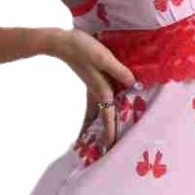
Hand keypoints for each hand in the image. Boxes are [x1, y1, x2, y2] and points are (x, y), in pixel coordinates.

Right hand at [53, 28, 136, 151]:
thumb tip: (133, 83)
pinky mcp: (91, 82)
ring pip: (97, 113)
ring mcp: (93, 89)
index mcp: (102, 90)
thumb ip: (119, 71)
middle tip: (105, 152)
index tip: (110, 149)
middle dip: (103, 136)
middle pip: (102, 119)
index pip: (108, 117)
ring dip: (97, 127)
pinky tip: (94, 117)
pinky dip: (93, 115)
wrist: (61, 42)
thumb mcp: (104, 58)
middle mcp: (98, 93)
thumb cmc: (82, 48)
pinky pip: (94, 104)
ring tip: (97, 141)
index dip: (110, 133)